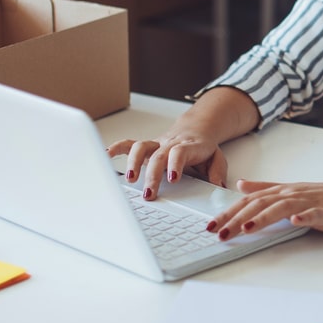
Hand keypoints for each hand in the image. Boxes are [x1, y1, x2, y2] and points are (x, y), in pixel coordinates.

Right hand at [106, 87, 259, 200]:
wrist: (197, 128)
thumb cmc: (204, 147)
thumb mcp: (217, 158)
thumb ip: (217, 171)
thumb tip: (217, 186)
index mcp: (189, 147)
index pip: (180, 152)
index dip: (175, 164)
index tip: (173, 179)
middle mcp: (170, 144)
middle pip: (158, 156)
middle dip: (152, 175)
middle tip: (150, 193)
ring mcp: (157, 145)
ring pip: (141, 147)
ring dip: (133, 162)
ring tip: (129, 179)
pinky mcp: (147, 146)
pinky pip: (129, 144)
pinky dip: (116, 149)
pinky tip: (106, 155)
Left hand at [212, 179, 322, 237]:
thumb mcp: (292, 192)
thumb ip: (266, 188)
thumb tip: (241, 185)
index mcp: (283, 191)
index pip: (250, 200)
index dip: (229, 211)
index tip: (210, 224)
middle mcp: (292, 194)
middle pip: (261, 203)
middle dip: (238, 217)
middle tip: (220, 232)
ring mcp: (310, 202)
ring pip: (282, 207)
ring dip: (263, 217)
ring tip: (246, 229)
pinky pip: (315, 213)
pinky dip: (304, 216)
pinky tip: (295, 221)